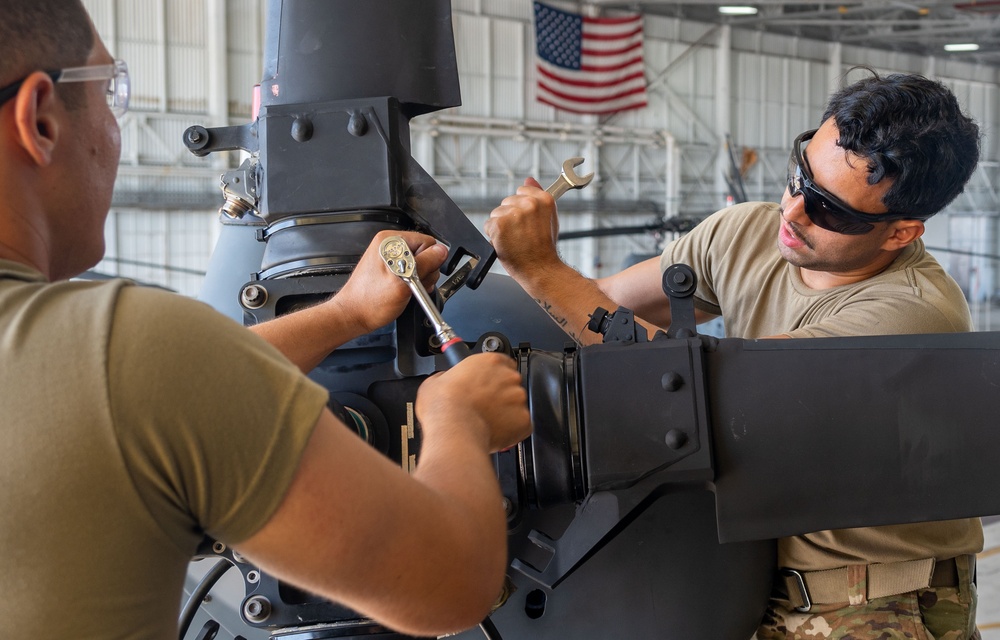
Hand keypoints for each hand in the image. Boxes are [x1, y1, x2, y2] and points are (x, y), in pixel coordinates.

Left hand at [331, 230, 447, 335]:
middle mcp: (390, 245)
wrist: (354, 315)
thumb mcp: (403, 282)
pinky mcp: (392, 268)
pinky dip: (414, 282)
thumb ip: (425, 263)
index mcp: (391, 241)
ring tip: (407, 289)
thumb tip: (442, 251)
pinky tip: (406, 290)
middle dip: (425, 271)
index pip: (427, 241)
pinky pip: (413, 271)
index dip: (429, 261)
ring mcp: (391, 257)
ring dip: (420, 279)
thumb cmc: (370, 301)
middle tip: (412, 285)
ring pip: (421, 263)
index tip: (418, 276)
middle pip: (426, 252)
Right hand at [416, 352, 530, 452]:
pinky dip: (513, 431)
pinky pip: (522, 425)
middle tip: (484, 406)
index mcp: (489, 361)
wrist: (453, 430)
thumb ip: (447, 376)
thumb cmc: (444, 406)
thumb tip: (445, 380)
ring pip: (517, 405)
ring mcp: (518, 398)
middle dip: (500, 395)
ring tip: (488, 422)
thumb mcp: (434, 381)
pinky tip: (496, 433)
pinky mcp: (524, 420)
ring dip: (507, 413)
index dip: (494, 376)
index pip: (502, 362)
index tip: (487, 384)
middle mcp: (508, 377)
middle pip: (511, 384)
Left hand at [484, 177, 561, 276]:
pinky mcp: (499, 225)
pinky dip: (493, 236)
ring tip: (515, 240)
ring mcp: (513, 213)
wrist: (540, 268)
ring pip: (496, 214)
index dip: (521, 208)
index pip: (521, 191)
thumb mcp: (549, 218)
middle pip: (506, 202)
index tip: (526, 221)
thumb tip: (529, 179)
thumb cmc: (544, 247)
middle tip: (521, 234)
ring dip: (501, 227)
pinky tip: (506, 243)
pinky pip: (488, 225)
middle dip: (510, 217)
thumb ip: (538, 196)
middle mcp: (529, 203)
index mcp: (544, 199)